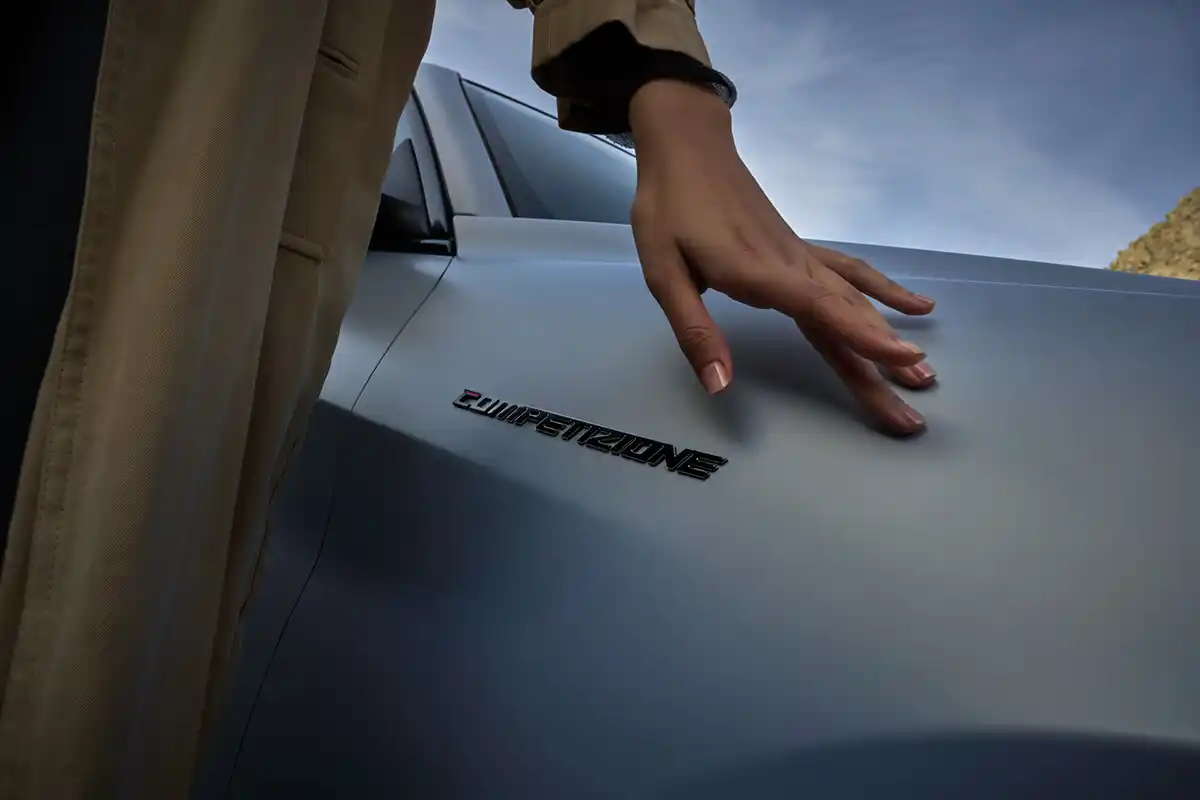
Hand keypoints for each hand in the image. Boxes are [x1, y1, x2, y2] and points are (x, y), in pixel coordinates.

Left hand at [628, 80, 936, 434]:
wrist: (688, 148)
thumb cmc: (668, 209)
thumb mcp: (664, 273)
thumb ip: (695, 330)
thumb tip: (719, 384)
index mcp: (757, 272)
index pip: (821, 310)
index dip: (863, 336)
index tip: (904, 360)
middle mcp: (790, 266)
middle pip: (846, 318)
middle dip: (882, 366)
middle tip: (914, 412)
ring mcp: (801, 257)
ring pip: (855, 301)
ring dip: (889, 339)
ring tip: (923, 375)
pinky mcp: (800, 252)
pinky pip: (850, 274)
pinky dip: (884, 292)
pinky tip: (916, 307)